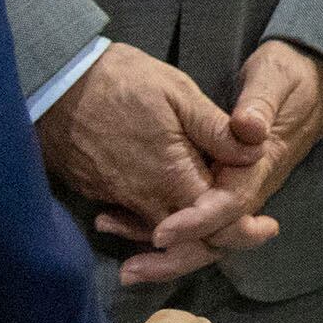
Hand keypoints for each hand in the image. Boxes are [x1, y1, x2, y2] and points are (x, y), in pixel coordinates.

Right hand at [40, 43, 272, 276]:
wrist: (54, 82)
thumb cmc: (120, 81)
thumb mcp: (178, 93)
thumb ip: (217, 130)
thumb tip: (257, 151)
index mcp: (172, 176)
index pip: (217, 226)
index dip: (246, 233)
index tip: (268, 227)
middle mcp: (145, 199)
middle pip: (190, 242)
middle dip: (220, 241)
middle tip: (252, 228)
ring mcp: (118, 199)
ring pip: (161, 233)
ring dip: (189, 235)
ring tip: (214, 222)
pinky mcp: (100, 193)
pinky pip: (135, 220)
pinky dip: (156, 224)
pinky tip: (169, 214)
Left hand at [128, 41, 322, 288]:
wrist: (308, 81)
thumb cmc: (289, 77)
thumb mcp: (275, 79)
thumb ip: (261, 103)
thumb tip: (249, 127)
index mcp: (259, 166)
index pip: (230, 206)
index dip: (197, 222)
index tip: (160, 233)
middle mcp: (246, 187)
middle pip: (214, 237)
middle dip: (174, 259)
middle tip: (130, 272)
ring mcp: (232, 191)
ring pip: (199, 236)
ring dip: (161, 254)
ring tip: (123, 266)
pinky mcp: (217, 186)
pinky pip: (189, 219)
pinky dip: (154, 226)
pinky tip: (119, 224)